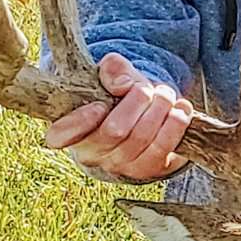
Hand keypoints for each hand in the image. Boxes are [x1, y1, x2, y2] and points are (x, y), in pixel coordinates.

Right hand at [44, 53, 192, 182]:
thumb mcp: (112, 76)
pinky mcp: (147, 170)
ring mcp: (120, 165)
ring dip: (160, 108)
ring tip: (164, 94)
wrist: (146, 117)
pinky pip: (163, 148)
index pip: (60, 135)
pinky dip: (176, 123)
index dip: (78, 122)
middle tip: (146, 87)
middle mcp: (92, 153)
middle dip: (138, 100)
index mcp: (72, 130)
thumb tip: (123, 85)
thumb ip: (112, 69)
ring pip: (142, 136)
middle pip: (115, 129)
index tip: (99, 105)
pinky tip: (181, 108)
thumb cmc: (120, 96)